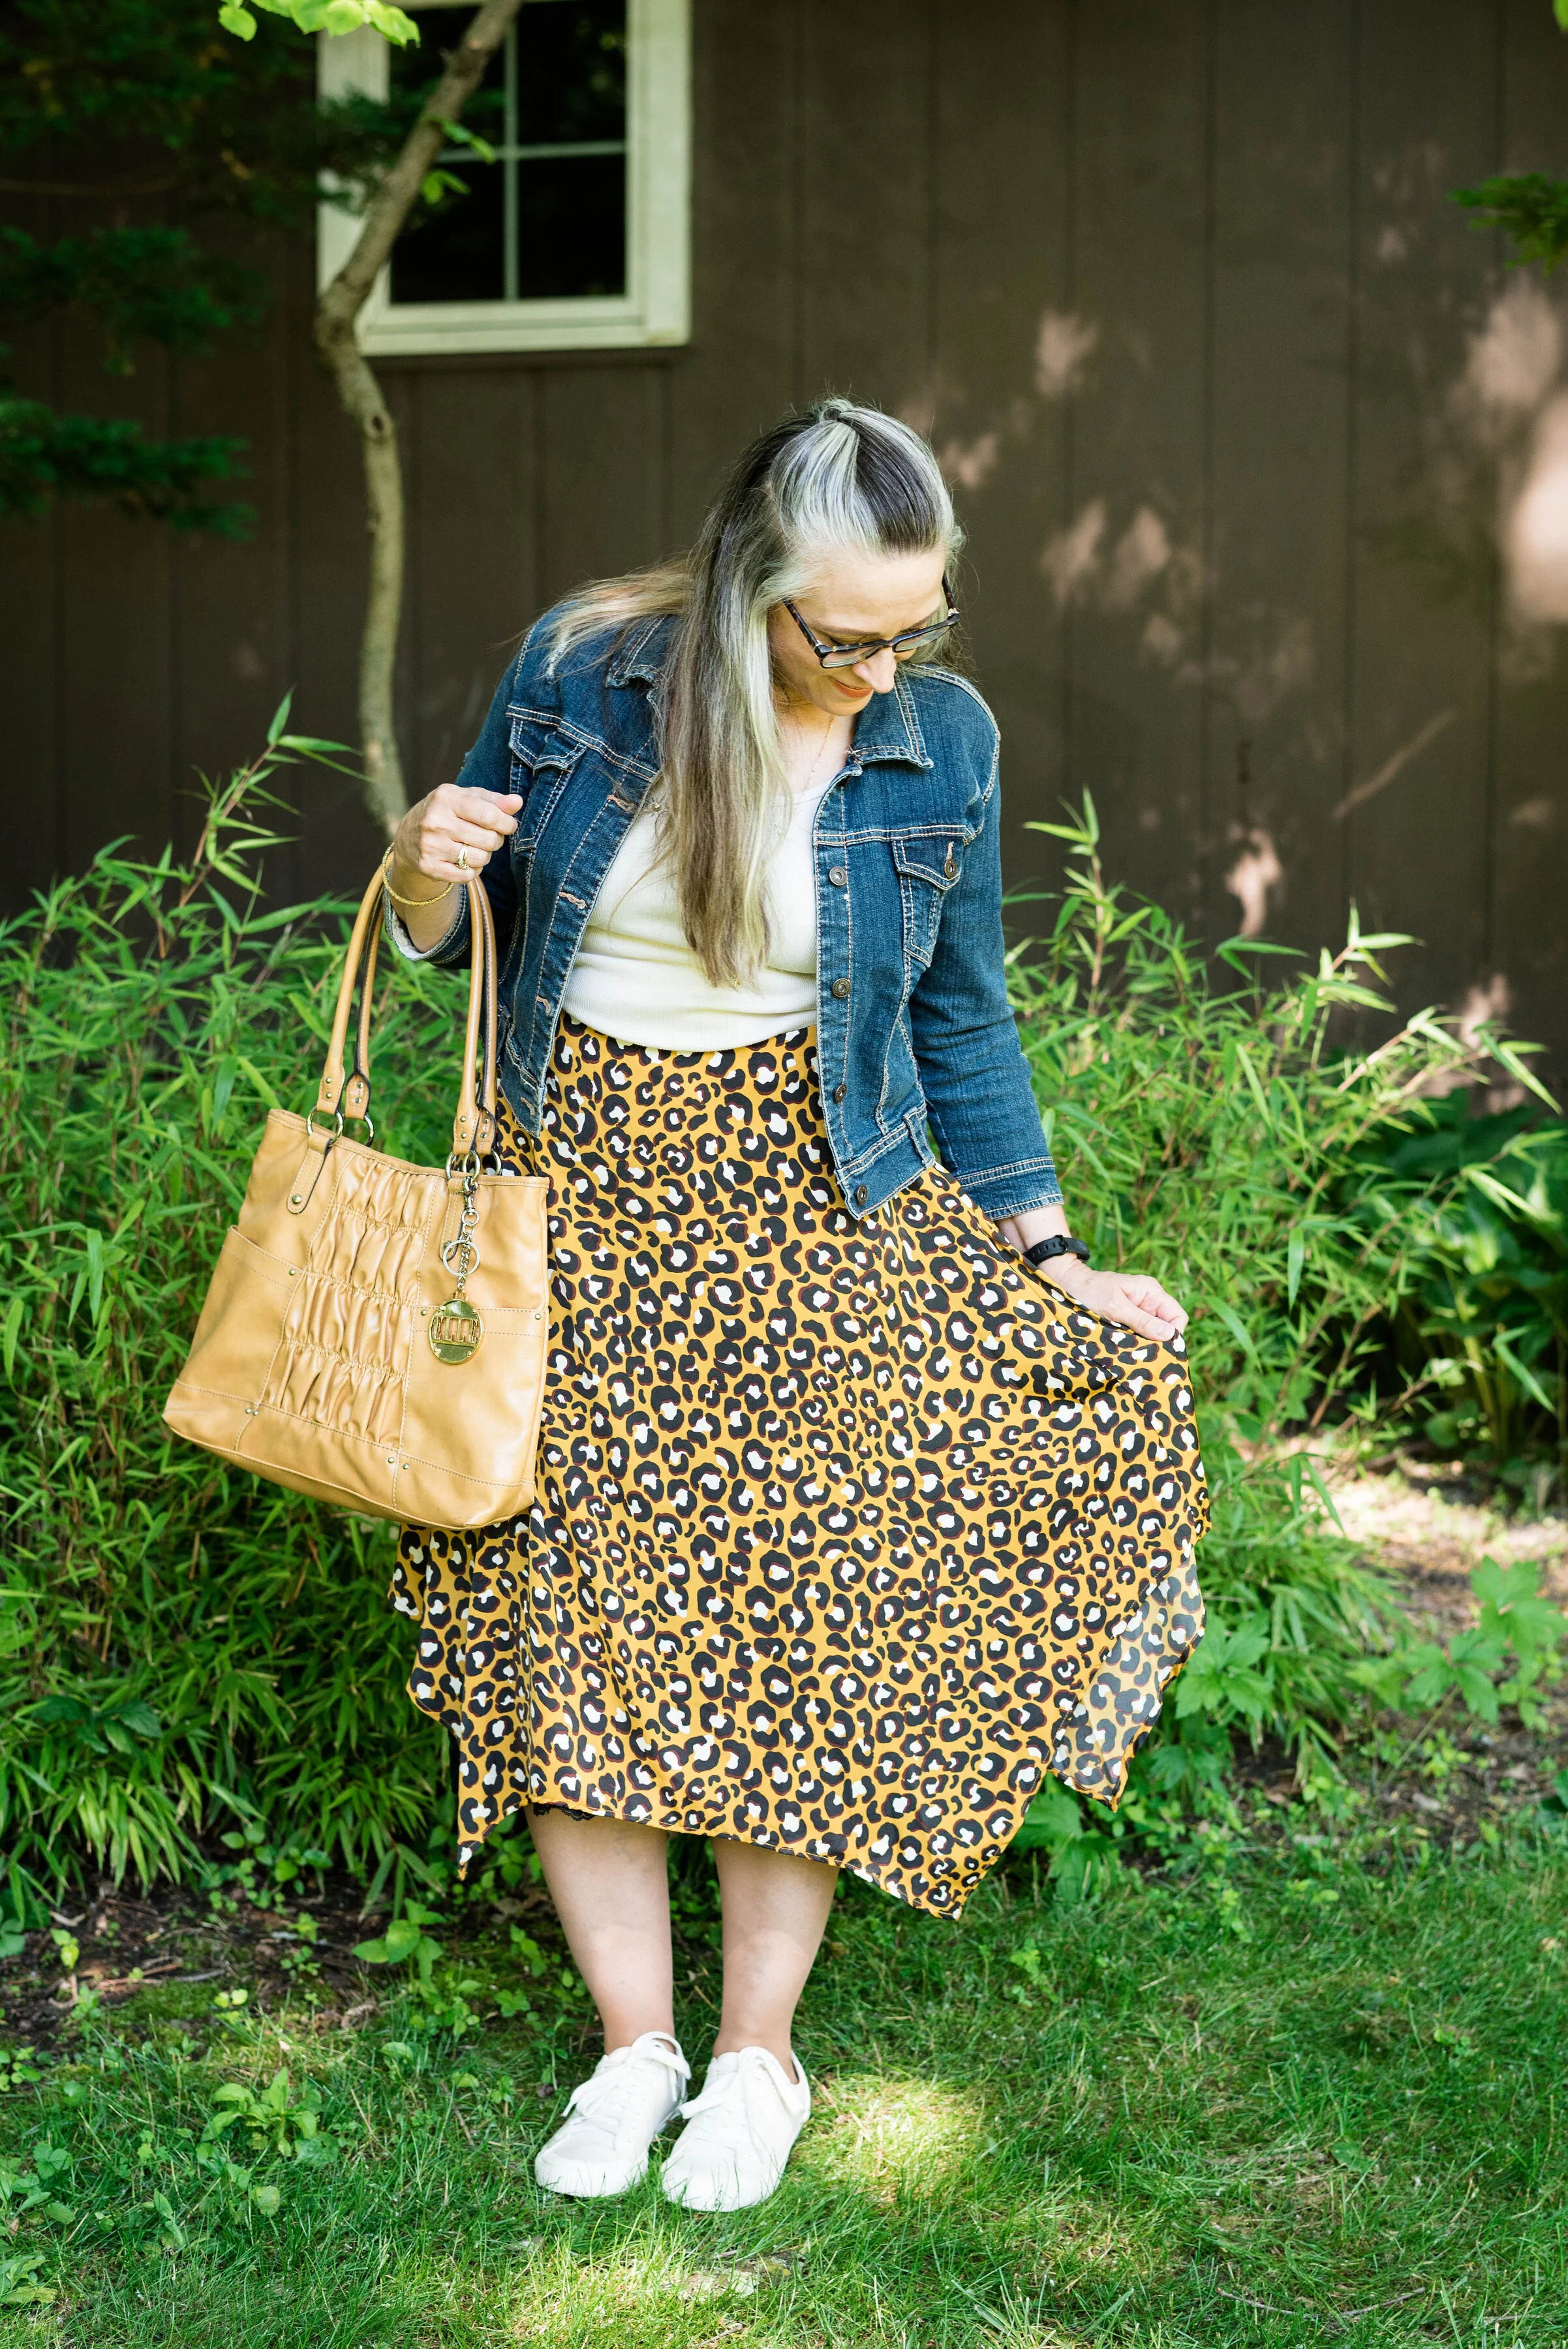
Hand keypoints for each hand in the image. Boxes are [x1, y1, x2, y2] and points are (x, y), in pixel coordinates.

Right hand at [389, 784, 521, 891]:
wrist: (409, 836)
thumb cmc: (448, 812)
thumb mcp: (467, 799)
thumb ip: (494, 800)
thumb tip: (517, 802)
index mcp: (446, 799)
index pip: (489, 815)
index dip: (506, 823)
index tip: (509, 825)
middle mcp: (435, 822)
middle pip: (488, 840)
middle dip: (495, 840)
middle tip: (488, 837)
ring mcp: (430, 846)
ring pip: (480, 859)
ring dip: (484, 856)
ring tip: (474, 847)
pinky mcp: (429, 867)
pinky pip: (467, 875)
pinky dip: (472, 870)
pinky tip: (463, 860)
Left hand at [1042, 1259, 1188, 1343]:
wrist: (1066, 1284)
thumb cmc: (1089, 1291)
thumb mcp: (1115, 1307)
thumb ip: (1141, 1320)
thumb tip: (1169, 1335)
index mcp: (1151, 1292)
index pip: (1178, 1317)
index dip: (1172, 1335)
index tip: (1158, 1350)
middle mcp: (1149, 1301)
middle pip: (1166, 1328)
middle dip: (1157, 1343)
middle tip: (1141, 1355)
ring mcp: (1138, 1310)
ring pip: (1152, 1334)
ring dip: (1143, 1344)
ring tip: (1129, 1352)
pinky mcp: (1127, 1319)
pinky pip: (1138, 1334)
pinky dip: (1133, 1342)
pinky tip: (1122, 1348)